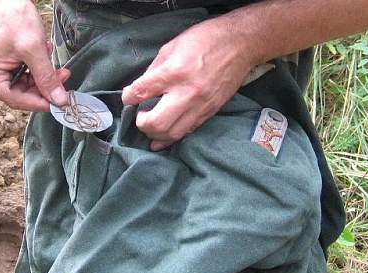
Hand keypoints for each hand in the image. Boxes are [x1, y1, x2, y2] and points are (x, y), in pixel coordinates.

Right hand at [0, 0, 69, 110]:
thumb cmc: (15, 17)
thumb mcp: (34, 50)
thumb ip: (47, 78)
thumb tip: (59, 101)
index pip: (16, 99)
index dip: (39, 102)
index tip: (59, 102)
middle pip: (22, 95)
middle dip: (45, 88)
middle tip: (63, 78)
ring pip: (26, 87)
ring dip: (45, 79)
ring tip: (56, 66)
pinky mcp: (5, 66)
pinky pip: (25, 77)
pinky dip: (40, 71)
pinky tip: (46, 57)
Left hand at [122, 15, 253, 150]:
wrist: (240, 44)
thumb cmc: (205, 40)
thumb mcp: (172, 47)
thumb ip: (154, 71)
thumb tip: (139, 90)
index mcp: (174, 72)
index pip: (141, 92)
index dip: (128, 98)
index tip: (128, 98)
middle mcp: (187, 92)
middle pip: (156, 123)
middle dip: (141, 123)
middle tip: (140, 116)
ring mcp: (200, 106)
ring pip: (171, 134)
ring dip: (155, 135)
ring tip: (150, 126)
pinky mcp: (209, 113)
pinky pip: (186, 132)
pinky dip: (171, 137)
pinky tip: (162, 138)